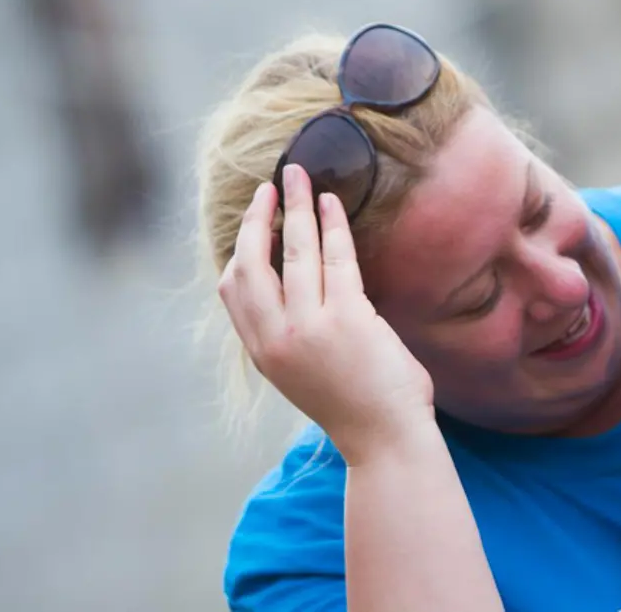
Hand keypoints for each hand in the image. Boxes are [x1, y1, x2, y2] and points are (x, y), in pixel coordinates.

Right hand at [217, 164, 434, 461]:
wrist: (386, 441)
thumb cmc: (356, 407)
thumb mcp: (302, 374)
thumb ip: (291, 335)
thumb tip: (297, 289)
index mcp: (263, 353)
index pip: (233, 290)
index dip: (240, 249)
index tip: (254, 221)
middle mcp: (277, 338)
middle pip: (253, 262)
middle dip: (258, 216)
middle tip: (271, 185)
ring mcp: (311, 327)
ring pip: (294, 251)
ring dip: (297, 208)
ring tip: (300, 178)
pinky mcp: (348, 318)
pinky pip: (336, 257)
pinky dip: (333, 225)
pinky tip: (333, 204)